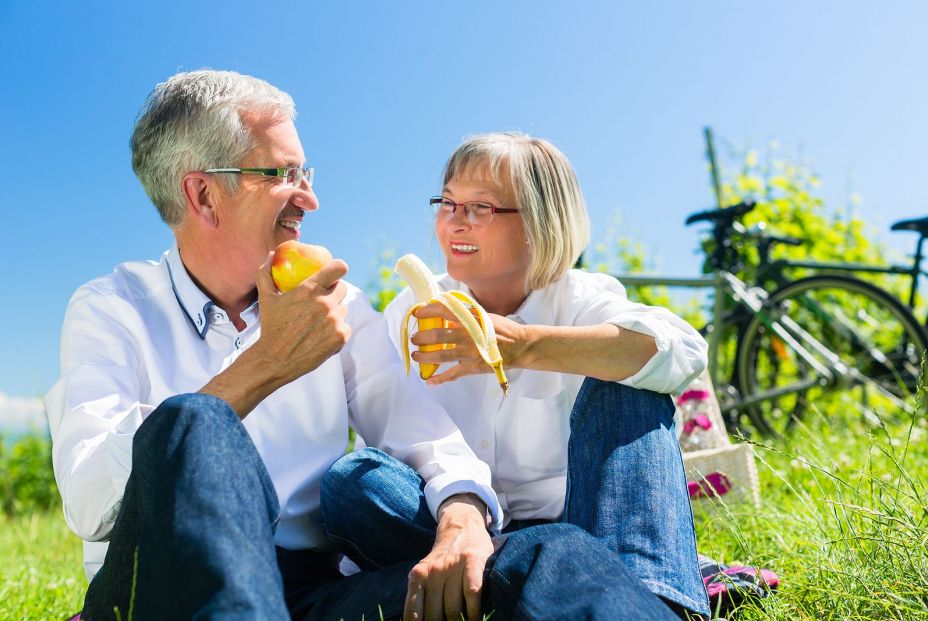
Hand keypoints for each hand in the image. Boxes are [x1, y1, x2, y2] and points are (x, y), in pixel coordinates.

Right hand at [251, 251, 351, 385]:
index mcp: (309, 289)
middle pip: (342, 289)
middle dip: (333, 293)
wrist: (275, 359)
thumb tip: (271, 255)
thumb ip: (266, 273)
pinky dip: (337, 331)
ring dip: (334, 313)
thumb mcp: (266, 298)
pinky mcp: (341, 336)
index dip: (339, 268)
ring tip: (318, 323)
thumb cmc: (270, 327)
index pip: (338, 268)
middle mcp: (325, 303)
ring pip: (343, 310)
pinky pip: (345, 327)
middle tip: (322, 302)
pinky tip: (322, 336)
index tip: (336, 272)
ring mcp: (335, 320)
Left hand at [404, 495, 493, 620]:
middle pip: (434, 614)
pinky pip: (472, 593)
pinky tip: (475, 619)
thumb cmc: (444, 558)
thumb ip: (420, 594)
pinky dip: (474, 612)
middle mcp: (433, 571)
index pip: (413, 611)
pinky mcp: (472, 562)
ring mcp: (452, 566)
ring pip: (453, 608)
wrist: (461, 526)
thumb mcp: (425, 572)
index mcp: (418, 575)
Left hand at [410, 303, 527, 385]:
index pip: (443, 312)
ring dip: (424, 356)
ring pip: (440, 356)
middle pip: (437, 336)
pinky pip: (452, 375)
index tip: (418, 312)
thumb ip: (466, 315)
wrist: (519, 346)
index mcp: (470, 320)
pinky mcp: (472, 367)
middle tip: (415, 338)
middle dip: (421, 337)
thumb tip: (445, 312)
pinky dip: (439, 379)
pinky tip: (429, 381)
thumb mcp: (484, 316)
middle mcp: (467, 336)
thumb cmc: (502, 329)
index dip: (428, 311)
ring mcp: (469, 353)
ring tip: (416, 355)